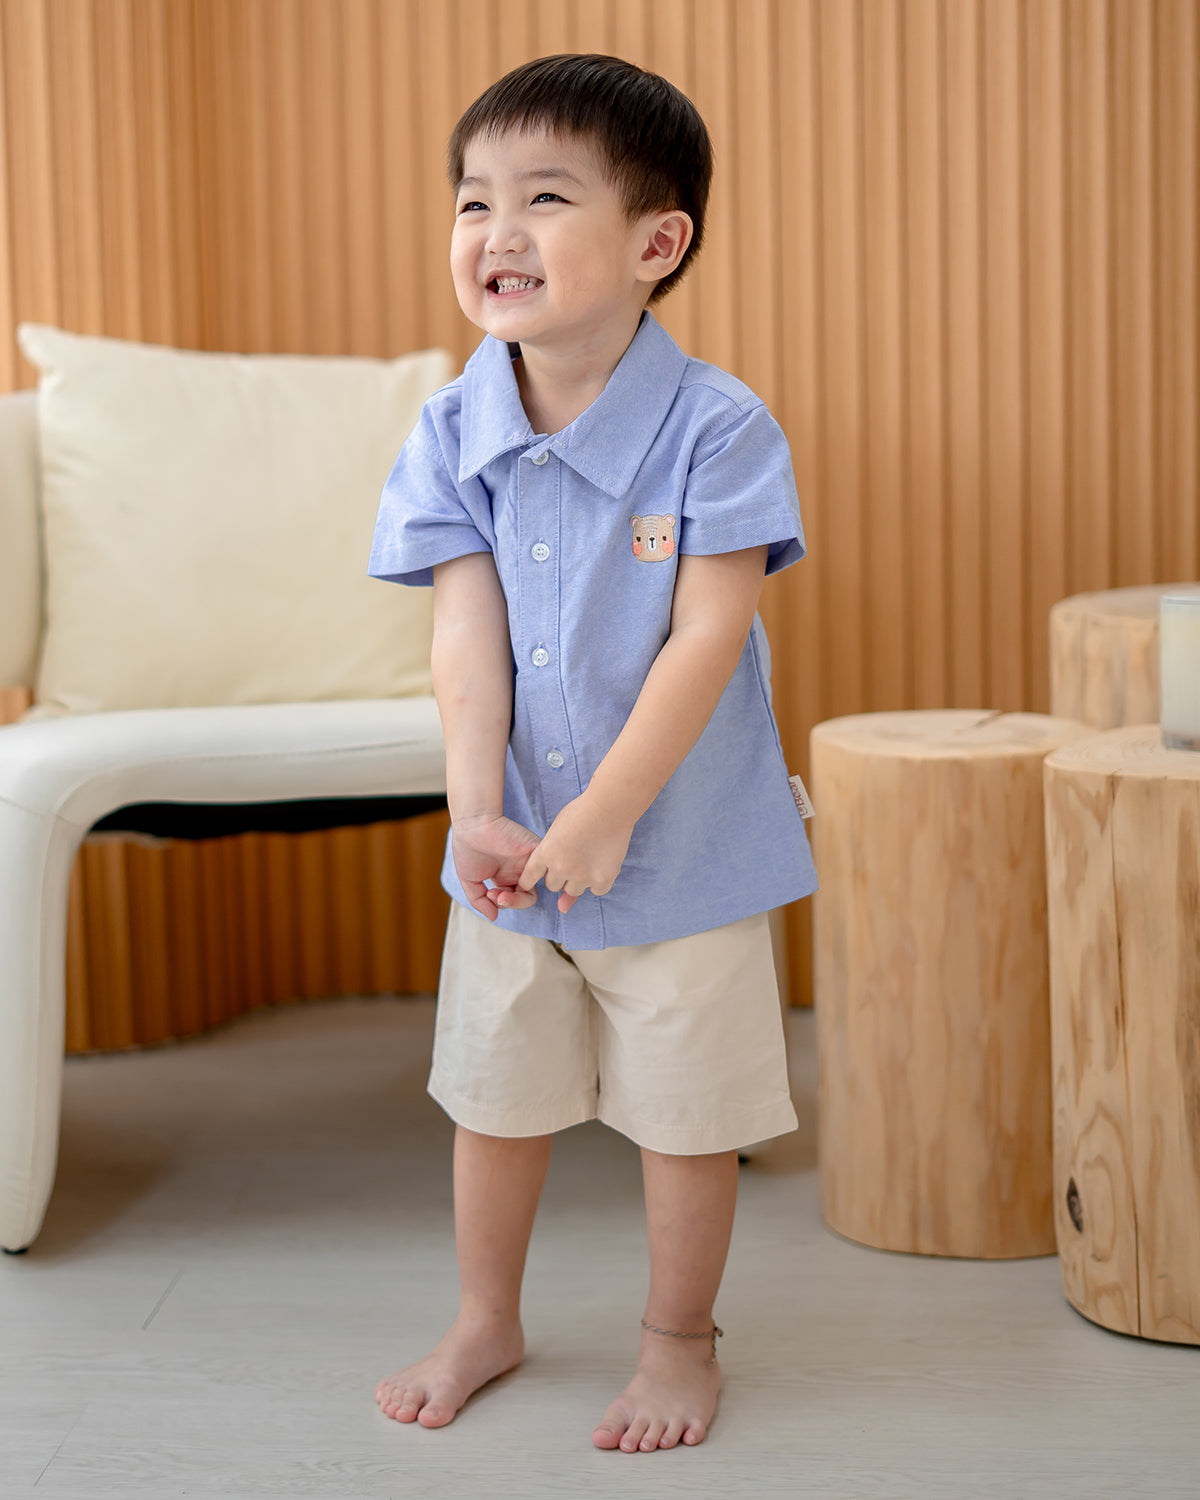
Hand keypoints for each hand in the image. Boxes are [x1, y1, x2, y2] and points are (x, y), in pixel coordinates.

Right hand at [451, 813, 540, 920]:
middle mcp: (518, 871)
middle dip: (511, 904)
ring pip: (535, 890)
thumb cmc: (468, 848)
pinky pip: (544, 871)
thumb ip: (480, 901)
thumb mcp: (471, 881)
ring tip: (501, 895)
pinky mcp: (535, 852)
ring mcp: (527, 862)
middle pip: (526, 899)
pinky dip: (532, 881)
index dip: (501, 903)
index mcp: (505, 878)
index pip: (512, 900)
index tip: (488, 895)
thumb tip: (494, 918)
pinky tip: (515, 881)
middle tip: (496, 897)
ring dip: (519, 900)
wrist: (472, 825)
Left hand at [517, 795, 633, 913]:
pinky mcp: (602, 879)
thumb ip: (552, 857)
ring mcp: (582, 876)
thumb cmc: (582, 812)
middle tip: (572, 856)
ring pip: (572, 890)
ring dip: (577, 879)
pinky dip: (598, 881)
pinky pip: (596, 890)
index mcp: (545, 853)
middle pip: (553, 885)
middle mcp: (560, 868)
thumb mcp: (558, 830)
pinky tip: (601, 864)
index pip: (529, 877)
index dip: (530, 879)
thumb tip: (560, 900)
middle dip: (559, 874)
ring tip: (587, 857)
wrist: (609, 807)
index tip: (538, 875)